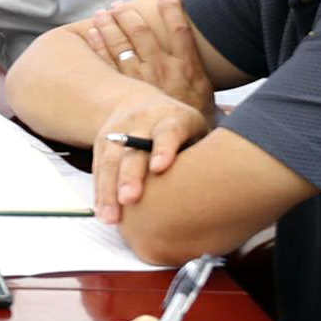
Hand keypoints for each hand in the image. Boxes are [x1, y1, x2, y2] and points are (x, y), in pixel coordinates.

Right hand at [88, 94, 210, 223]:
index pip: (168, 131)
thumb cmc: (178, 128)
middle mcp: (142, 121)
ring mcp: (117, 131)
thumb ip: (203, 153)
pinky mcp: (101, 144)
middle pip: (133, 149)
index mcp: (172, 116)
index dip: (164, 148)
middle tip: (130, 199)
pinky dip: (100, 193)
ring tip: (111, 217)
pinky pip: (99, 170)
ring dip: (109, 190)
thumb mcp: (194, 130)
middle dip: (130, 175)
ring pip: (110, 161)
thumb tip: (222, 192)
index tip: (159, 168)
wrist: (135, 103)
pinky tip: (103, 213)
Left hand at [91, 0, 215, 116]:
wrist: (183, 142)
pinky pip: (110, 65)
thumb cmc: (195, 117)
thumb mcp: (205, 91)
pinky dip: (99, 47)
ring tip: (101, 14)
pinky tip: (92, 34)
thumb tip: (192, 48)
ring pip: (123, 46)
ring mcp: (144, 80)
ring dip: (110, 27)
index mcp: (188, 67)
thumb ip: (195, 68)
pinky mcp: (128, 92)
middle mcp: (164, 69)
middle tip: (117, 5)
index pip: (180, 31)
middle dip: (128, 16)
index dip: (173, 11)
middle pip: (143, 34)